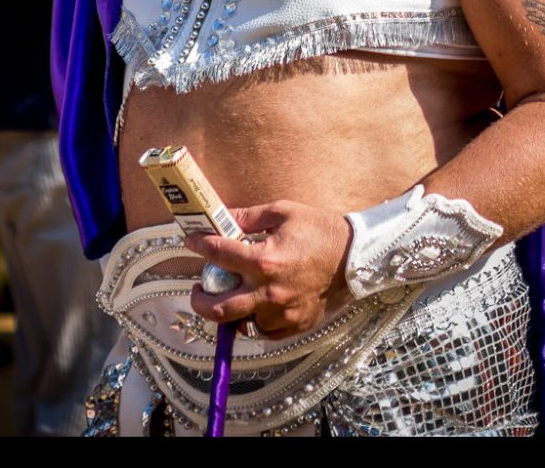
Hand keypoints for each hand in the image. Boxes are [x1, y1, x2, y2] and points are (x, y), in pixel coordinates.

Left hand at [185, 200, 351, 338]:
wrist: (354, 256)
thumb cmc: (318, 230)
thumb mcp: (282, 212)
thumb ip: (248, 217)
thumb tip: (222, 217)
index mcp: (264, 260)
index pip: (219, 255)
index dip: (199, 245)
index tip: (190, 240)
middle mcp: (268, 292)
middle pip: (218, 309)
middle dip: (198, 300)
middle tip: (196, 289)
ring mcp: (281, 314)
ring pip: (240, 323)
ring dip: (228, 311)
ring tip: (226, 297)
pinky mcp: (293, 327)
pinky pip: (263, 332)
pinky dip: (253, 320)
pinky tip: (253, 306)